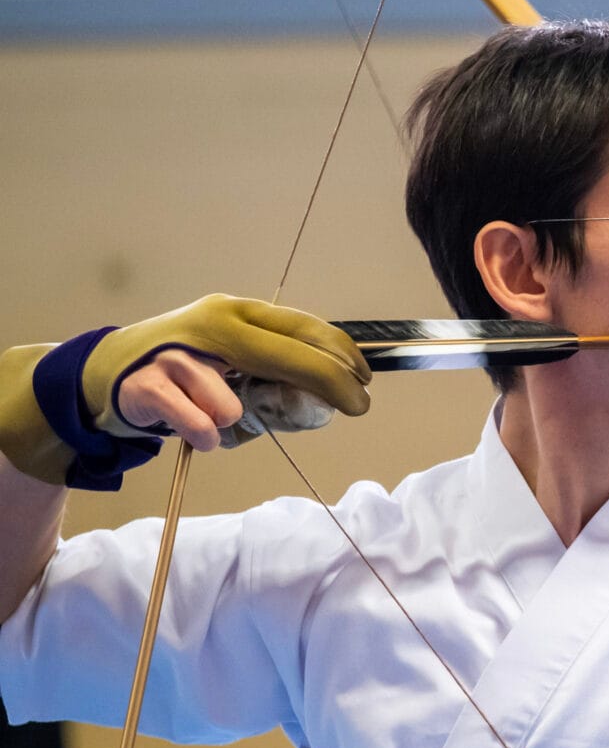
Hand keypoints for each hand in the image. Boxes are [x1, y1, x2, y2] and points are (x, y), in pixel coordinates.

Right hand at [100, 295, 371, 450]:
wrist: (105, 372)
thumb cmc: (186, 370)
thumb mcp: (235, 360)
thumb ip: (276, 375)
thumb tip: (324, 401)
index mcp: (239, 313)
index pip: (304, 327)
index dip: (341, 354)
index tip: (365, 379)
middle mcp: (213, 323)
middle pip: (289, 355)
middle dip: (330, 384)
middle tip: (356, 407)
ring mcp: (179, 353)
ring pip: (236, 402)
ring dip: (236, 420)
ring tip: (217, 416)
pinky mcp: (149, 386)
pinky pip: (199, 422)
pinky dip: (207, 434)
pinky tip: (204, 433)